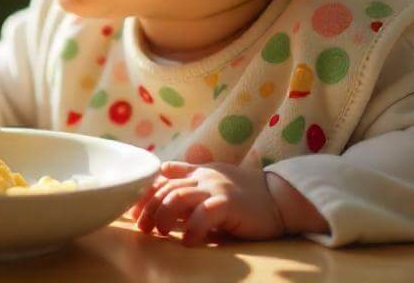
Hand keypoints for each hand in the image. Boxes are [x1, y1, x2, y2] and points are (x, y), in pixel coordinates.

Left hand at [132, 161, 287, 245]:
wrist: (280, 199)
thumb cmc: (246, 194)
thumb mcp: (213, 180)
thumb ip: (188, 176)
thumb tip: (162, 171)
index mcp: (198, 173)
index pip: (162, 178)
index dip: (144, 194)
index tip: (133, 211)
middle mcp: (204, 178)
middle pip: (166, 189)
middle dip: (149, 209)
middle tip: (142, 227)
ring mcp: (217, 189)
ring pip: (178, 198)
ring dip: (163, 217)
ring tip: (160, 233)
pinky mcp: (230, 204)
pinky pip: (203, 214)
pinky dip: (192, 229)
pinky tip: (188, 241)